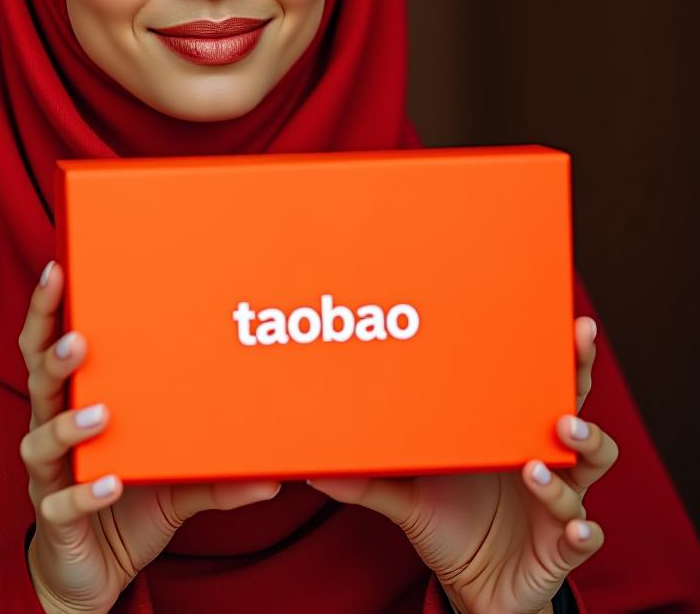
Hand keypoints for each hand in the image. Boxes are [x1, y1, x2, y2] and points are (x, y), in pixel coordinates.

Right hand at [19, 260, 281, 613]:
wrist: (92, 573)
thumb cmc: (126, 506)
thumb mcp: (176, 481)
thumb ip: (217, 474)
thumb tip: (274, 473)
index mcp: (74, 402)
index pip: (50, 347)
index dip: (48, 309)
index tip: (59, 270)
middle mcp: (54, 430)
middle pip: (38, 381)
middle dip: (53, 355)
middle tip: (78, 339)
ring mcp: (50, 476)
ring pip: (42, 439)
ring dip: (70, 424)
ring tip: (102, 414)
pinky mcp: (56, 520)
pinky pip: (62, 503)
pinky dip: (85, 493)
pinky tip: (110, 483)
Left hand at [306, 316, 617, 613]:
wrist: (472, 587)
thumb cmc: (449, 526)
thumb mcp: (404, 498)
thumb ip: (366, 481)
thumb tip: (313, 466)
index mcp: (504, 435)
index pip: (535, 382)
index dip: (550, 350)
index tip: (554, 316)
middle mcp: (540, 459)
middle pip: (573, 405)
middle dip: (577, 372)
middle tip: (574, 346)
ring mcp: (555, 501)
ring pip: (589, 465)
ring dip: (581, 446)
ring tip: (553, 441)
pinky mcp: (559, 548)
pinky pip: (581, 534)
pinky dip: (581, 529)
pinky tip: (575, 526)